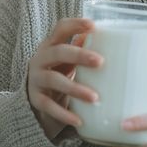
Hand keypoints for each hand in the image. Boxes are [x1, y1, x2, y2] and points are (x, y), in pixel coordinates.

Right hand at [26, 18, 102, 140]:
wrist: (35, 95)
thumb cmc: (60, 71)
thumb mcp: (69, 59)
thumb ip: (83, 49)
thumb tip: (112, 40)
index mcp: (51, 44)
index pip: (60, 28)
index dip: (75, 25)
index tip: (93, 25)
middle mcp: (40, 58)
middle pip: (59, 52)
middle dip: (79, 55)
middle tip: (100, 62)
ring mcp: (36, 79)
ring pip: (55, 80)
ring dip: (75, 89)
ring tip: (95, 98)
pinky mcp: (35, 99)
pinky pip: (49, 106)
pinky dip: (64, 114)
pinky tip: (79, 121)